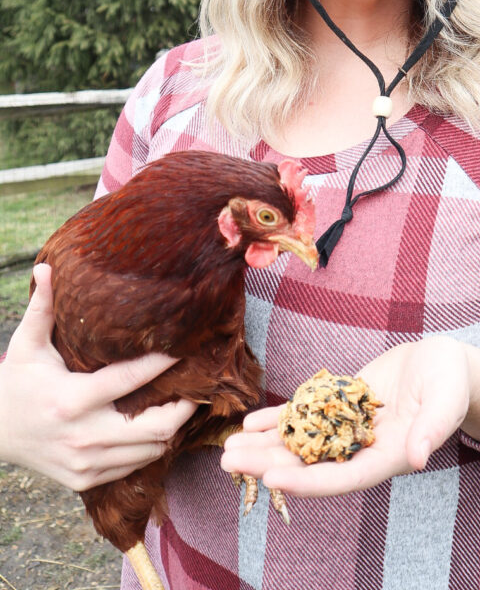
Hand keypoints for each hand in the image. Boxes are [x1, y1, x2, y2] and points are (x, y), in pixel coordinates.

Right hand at [0, 263, 196, 490]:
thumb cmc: (15, 383)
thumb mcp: (27, 344)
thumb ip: (42, 307)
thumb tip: (47, 266)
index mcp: (72, 399)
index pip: (130, 380)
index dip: (161, 363)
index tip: (184, 348)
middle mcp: (83, 435)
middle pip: (155, 427)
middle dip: (183, 407)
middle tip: (194, 385)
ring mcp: (85, 462)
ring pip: (150, 450)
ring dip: (171, 428)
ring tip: (181, 403)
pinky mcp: (85, 480)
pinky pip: (133, 466)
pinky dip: (150, 447)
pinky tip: (156, 426)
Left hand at [221, 336, 470, 497]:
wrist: (445, 362)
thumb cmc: (451, 381)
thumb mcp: (446, 400)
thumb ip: (431, 429)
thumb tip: (416, 457)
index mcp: (387, 457)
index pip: (341, 477)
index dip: (307, 481)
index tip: (271, 479)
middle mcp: (361, 449)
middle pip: (310, 464)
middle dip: (268, 464)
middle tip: (228, 460)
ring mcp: (347, 429)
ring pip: (300, 443)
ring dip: (264, 446)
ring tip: (228, 447)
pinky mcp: (340, 406)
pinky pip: (304, 418)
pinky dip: (277, 421)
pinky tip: (250, 422)